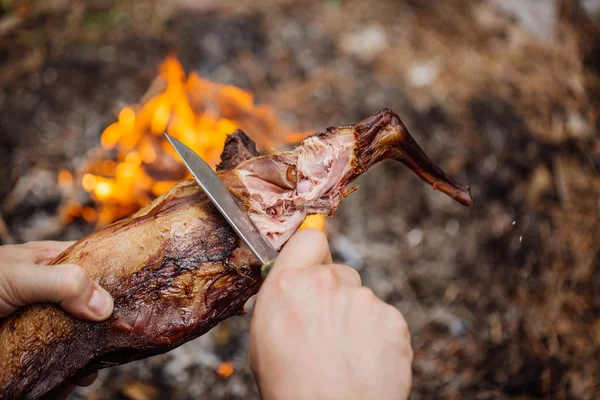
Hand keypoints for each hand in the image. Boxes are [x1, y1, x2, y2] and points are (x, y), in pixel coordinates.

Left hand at [0, 240, 113, 395]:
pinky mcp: (32, 348)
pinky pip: (59, 359)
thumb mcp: (18, 276)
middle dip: (108, 323)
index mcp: (53, 262)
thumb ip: (63, 284)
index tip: (141, 296)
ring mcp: (43, 321)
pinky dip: (69, 371)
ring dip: (90, 352)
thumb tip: (106, 306)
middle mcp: (53, 291)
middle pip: (94, 304)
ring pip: (79, 335)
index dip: (120, 277)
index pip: (97, 264)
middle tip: (123, 341)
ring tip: (92, 369)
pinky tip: (74, 379)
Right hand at [249, 229, 412, 399]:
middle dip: (334, 295)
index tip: (315, 266)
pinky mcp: (393, 319)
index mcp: (288, 285)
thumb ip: (278, 303)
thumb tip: (287, 292)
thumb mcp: (262, 340)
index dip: (313, 253)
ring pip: (361, 299)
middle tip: (327, 330)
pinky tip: (364, 362)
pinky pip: (384, 320)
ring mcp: (363, 300)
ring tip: (345, 355)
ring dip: (355, 319)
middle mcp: (327, 283)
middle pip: (338, 273)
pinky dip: (378, 337)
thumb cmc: (292, 388)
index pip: (309, 240)